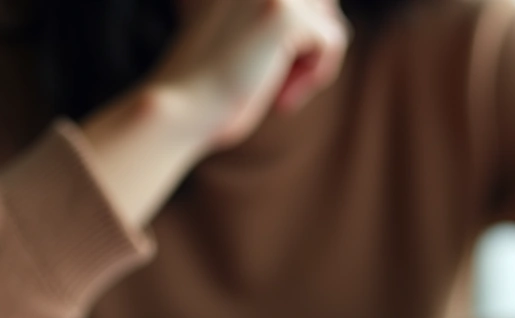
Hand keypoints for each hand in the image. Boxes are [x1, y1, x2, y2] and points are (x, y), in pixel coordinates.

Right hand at [152, 0, 349, 148]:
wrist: (181, 110)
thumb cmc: (211, 86)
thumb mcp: (249, 38)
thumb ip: (278, 19)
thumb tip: (329, 10)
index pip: (311, 0)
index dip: (301, 39)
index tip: (271, 70)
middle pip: (324, 7)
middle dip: (310, 49)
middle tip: (274, 85)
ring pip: (330, 23)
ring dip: (311, 64)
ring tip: (276, 90)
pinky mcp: (284, 14)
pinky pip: (333, 42)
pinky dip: (316, 77)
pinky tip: (280, 97)